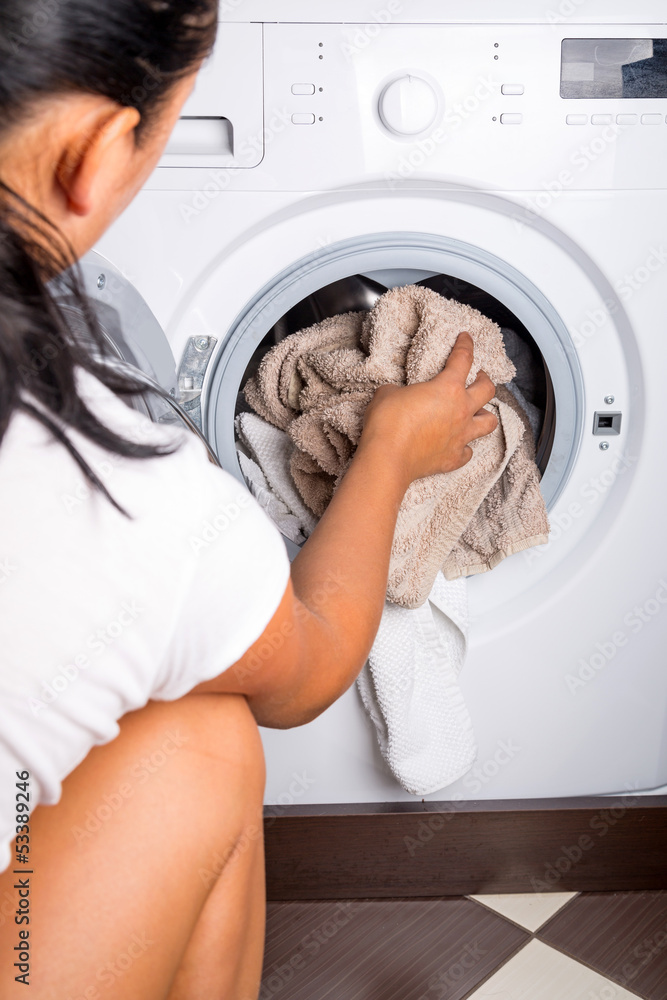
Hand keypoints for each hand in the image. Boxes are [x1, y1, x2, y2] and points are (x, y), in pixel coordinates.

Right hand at [358, 332, 497, 484]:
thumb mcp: (387, 394)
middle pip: (487, 390)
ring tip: (478, 413)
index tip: (466, 338)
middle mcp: (462, 410)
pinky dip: (465, 447)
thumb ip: (399, 390)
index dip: (466, 344)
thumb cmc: (388, 423)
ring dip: (485, 415)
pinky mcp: (454, 458)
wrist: (388, 458)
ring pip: (488, 423)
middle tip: (479, 377)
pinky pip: (468, 451)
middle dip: (485, 380)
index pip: (463, 359)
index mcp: (448, 388)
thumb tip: (398, 394)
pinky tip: (459, 444)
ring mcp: (461, 436)